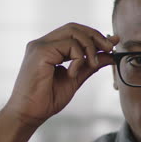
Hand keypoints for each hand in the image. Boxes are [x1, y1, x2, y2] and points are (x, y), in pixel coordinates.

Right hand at [4, 23, 118, 126]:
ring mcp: (40, 46)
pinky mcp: (40, 52)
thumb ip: (91, 65)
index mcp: (49, 48)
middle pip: (74, 27)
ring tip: (92, 65)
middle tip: (110, 48)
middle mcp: (42, 43)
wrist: (29, 114)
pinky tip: (72, 74)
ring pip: (74, 33)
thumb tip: (110, 54)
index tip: (111, 43)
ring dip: (90, 48)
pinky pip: (70, 46)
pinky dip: (79, 59)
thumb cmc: (47, 99)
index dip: (94, 35)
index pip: (74, 32)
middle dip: (96, 36)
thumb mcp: (76, 79)